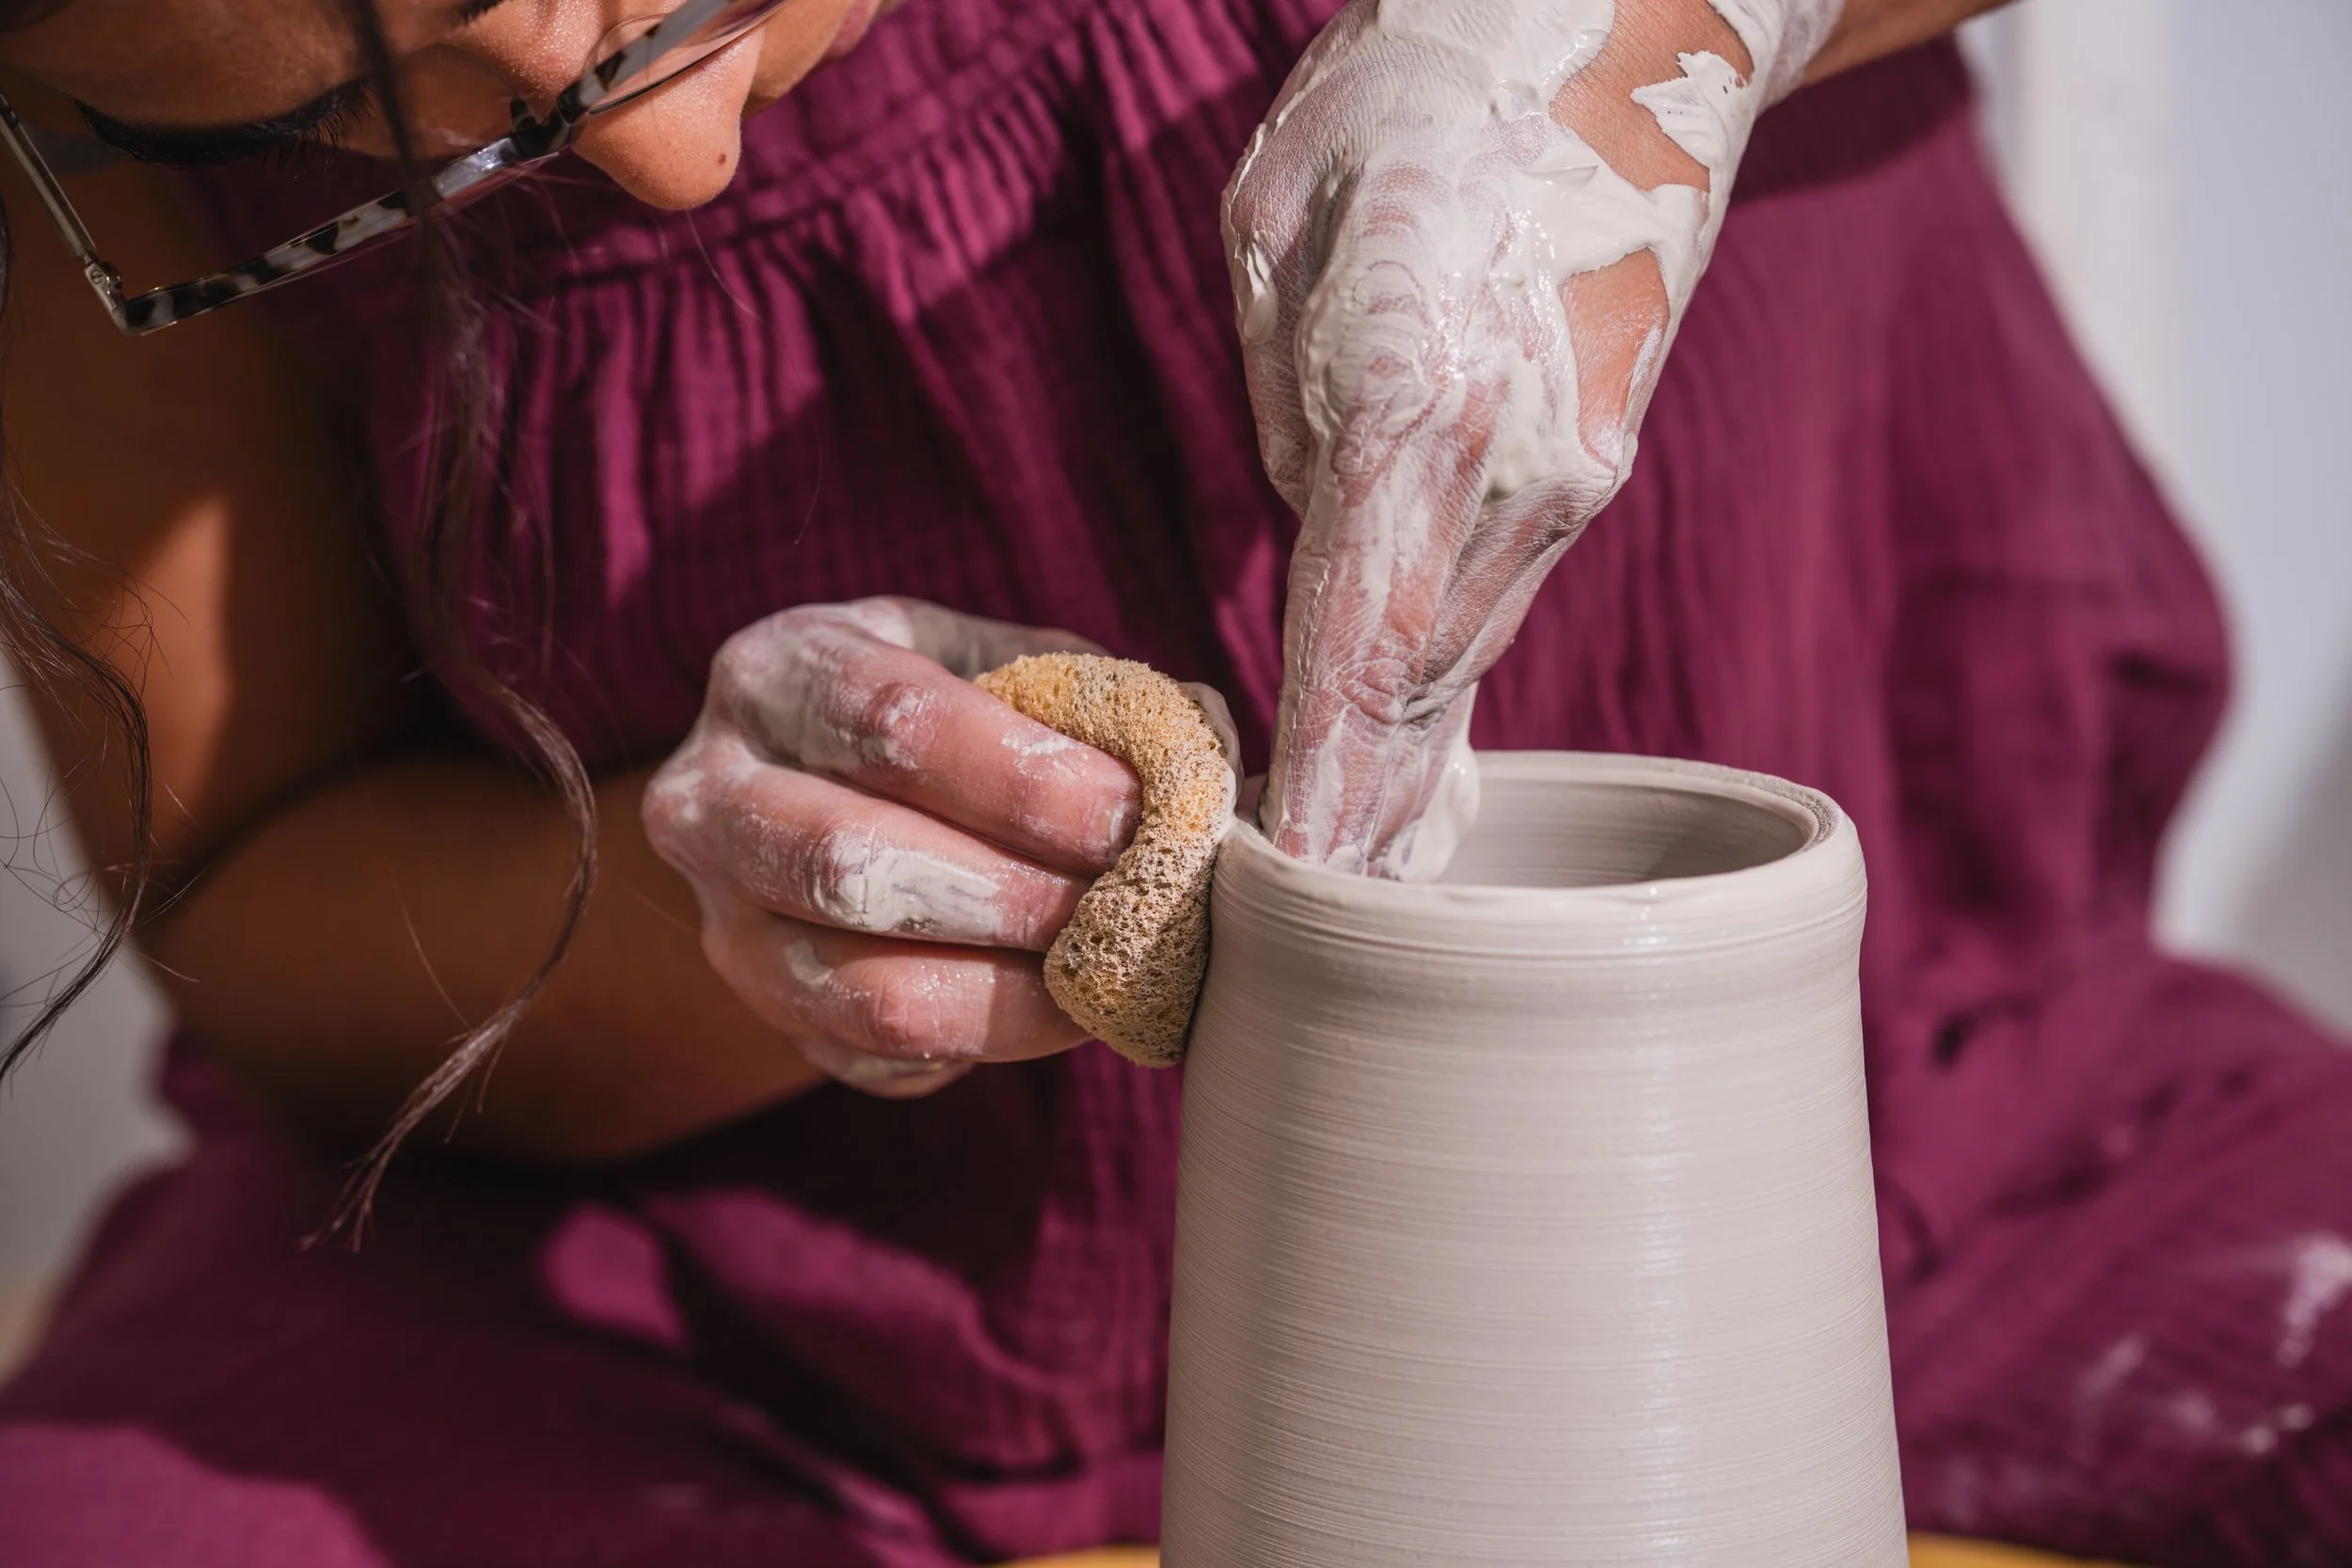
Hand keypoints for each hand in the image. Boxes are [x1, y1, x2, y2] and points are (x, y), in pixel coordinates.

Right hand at [643, 598, 1141, 1098]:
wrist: (832, 788)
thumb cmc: (948, 715)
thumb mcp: (1002, 667)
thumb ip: (1096, 702)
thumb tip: (1208, 772)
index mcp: (775, 673)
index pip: (890, 720)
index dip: (1021, 778)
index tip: (1130, 814)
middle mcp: (709, 796)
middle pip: (848, 861)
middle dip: (1011, 894)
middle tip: (1122, 904)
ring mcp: (721, 922)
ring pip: (853, 984)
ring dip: (1005, 991)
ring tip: (1105, 971)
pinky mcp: (763, 1016)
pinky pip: (874, 1056)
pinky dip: (984, 1043)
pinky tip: (1059, 1009)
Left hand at [1227, 0, 1838, 875]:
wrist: (1618, 33)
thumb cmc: (1412, 106)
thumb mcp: (1280, 237)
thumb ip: (1294, 423)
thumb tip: (1317, 557)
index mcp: (1411, 403)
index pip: (1348, 647)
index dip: (1318, 789)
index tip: (1288, 904)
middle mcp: (1510, 470)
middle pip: (1412, 692)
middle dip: (1356, 833)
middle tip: (1291, 964)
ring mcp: (1567, 480)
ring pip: (1458, 665)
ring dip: (1401, 787)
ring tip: (1343, 911)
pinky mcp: (1589, 471)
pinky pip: (1490, 614)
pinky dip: (1439, 704)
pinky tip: (1413, 787)